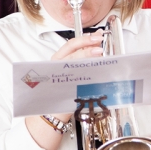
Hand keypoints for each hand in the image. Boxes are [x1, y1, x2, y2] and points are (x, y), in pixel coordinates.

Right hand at [26, 33, 104, 149]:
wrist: (50, 113)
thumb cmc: (60, 92)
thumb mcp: (69, 72)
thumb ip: (80, 60)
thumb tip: (97, 47)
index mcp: (56, 60)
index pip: (70, 45)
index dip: (84, 39)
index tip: (97, 36)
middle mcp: (56, 67)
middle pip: (71, 52)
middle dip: (87, 46)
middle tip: (99, 44)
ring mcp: (59, 78)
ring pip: (73, 63)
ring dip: (87, 57)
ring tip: (99, 54)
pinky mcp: (63, 89)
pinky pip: (77, 79)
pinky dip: (87, 73)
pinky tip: (97, 71)